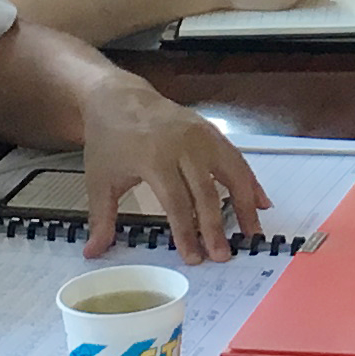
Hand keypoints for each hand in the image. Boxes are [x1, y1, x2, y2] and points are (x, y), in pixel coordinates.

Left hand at [76, 89, 267, 260]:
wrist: (119, 98)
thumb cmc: (109, 140)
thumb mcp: (100, 179)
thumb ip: (102, 218)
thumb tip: (93, 252)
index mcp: (154, 158)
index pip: (176, 202)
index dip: (186, 232)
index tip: (194, 257)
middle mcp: (183, 146)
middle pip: (206, 192)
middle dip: (215, 227)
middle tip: (223, 256)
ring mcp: (202, 136)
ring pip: (232, 174)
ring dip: (245, 206)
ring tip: (252, 234)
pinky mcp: (212, 132)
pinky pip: (237, 159)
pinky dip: (251, 181)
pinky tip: (261, 202)